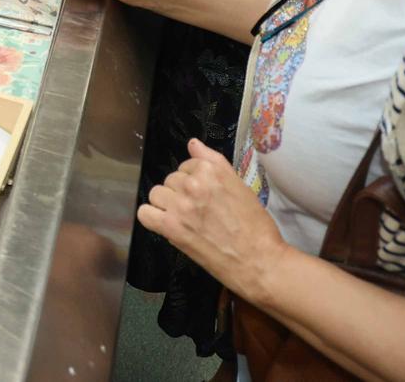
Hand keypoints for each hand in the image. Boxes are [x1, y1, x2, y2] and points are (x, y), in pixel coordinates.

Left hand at [137, 139, 288, 300]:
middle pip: (171, 180)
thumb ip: (213, 161)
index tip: (206, 196)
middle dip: (181, 193)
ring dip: (167, 205)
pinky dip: (152, 218)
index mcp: (211, 170)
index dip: (195, 181)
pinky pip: (145, 214)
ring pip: (157, 194)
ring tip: (186, 219)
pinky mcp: (171, 227)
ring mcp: (180, 205)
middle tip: (199, 211)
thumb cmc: (255, 226)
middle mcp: (193, 184)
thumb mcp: (239, 186)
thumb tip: (192, 143)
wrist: (259, 261)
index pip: (186, 166)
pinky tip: (167, 225)